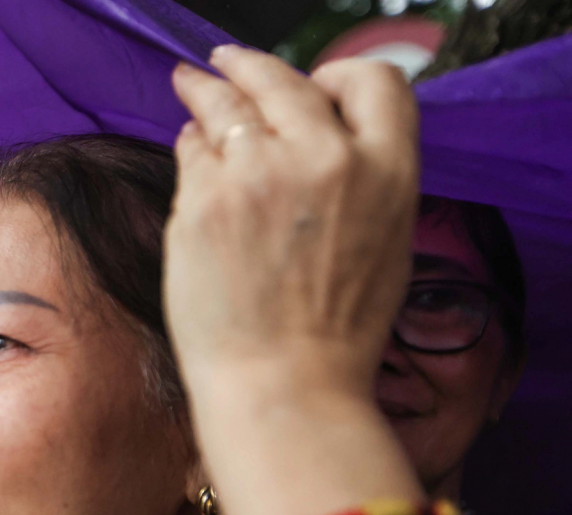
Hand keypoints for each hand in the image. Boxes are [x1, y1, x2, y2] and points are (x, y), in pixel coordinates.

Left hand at [165, 48, 419, 400]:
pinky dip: (191, 147)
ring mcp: (259, 174)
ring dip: (205, 91)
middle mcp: (326, 159)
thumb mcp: (384, 244)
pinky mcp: (205, 199)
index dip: (338, 76)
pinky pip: (193, 150)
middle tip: (223, 62)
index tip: (312, 83)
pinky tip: (189, 152)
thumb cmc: (333, 336)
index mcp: (389, 171)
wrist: (284, 386)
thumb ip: (361, 181)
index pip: (374, 80)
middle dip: (249, 65)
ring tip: (189, 83)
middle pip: (283, 79)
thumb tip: (321, 141)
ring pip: (225, 104)